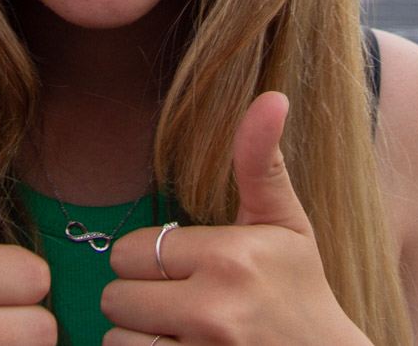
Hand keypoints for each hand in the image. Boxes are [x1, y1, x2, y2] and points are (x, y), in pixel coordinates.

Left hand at [102, 93, 367, 345]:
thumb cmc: (302, 292)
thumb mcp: (287, 225)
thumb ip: (261, 163)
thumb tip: (272, 96)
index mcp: (232, 256)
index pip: (131, 251)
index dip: (149, 261)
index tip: (183, 270)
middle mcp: (215, 308)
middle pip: (115, 297)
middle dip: (139, 302)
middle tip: (179, 305)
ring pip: (117, 340)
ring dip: (139, 340)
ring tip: (181, 335)